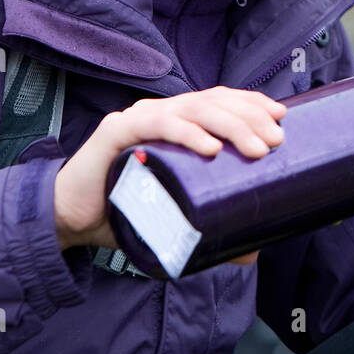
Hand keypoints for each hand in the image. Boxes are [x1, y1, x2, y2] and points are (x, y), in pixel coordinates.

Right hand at [54, 87, 287, 262]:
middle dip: (249, 117)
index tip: (282, 116)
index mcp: (176, 120)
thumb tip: (251, 253)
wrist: (71, 219)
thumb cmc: (125, 209)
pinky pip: (156, 124)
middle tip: (276, 141)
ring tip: (255, 148)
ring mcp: (138, 118)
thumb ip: (208, 230)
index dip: (251, 102)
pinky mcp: (116, 132)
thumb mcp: (174, 215)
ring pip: (192, 108)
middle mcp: (160, 112)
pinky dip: (186, 133)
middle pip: (213, 101)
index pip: (220, 99)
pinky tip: (210, 147)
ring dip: (229, 125)